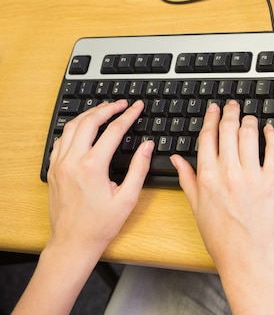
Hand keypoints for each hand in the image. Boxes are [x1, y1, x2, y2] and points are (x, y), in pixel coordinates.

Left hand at [46, 99, 152, 255]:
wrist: (72, 243)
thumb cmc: (100, 225)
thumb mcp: (128, 198)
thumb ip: (139, 168)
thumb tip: (147, 146)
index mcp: (93, 167)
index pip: (113, 130)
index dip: (128, 115)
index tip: (137, 107)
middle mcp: (72, 161)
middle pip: (89, 121)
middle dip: (107, 108)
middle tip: (122, 103)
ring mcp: (59, 164)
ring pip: (71, 127)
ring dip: (88, 114)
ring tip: (104, 110)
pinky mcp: (53, 170)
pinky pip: (60, 140)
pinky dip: (73, 128)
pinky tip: (83, 129)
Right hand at [172, 100, 273, 314]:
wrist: (246, 253)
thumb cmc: (220, 235)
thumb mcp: (196, 206)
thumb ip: (187, 178)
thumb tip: (176, 158)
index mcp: (207, 176)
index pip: (208, 136)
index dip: (211, 118)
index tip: (213, 109)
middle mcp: (228, 171)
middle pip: (229, 129)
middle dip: (230, 112)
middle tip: (232, 105)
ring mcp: (251, 174)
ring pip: (250, 134)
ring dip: (249, 120)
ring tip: (249, 116)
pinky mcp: (271, 180)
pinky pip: (273, 150)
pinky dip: (271, 136)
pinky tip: (269, 130)